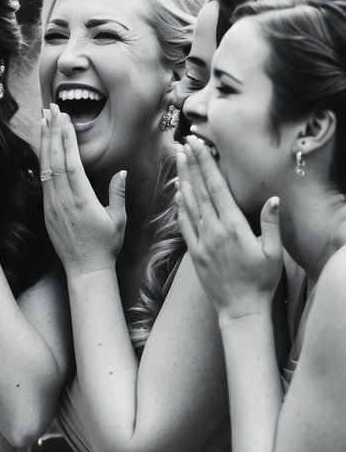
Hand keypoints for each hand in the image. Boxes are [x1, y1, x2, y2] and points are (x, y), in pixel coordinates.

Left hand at [40, 104, 125, 279]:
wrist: (85, 269)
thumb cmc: (106, 245)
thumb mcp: (118, 220)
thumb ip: (117, 194)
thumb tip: (121, 172)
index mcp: (82, 200)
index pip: (71, 162)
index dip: (67, 138)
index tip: (64, 118)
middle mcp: (63, 200)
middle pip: (55, 159)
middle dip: (53, 131)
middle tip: (51, 109)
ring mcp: (52, 204)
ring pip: (46, 167)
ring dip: (45, 142)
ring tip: (43, 120)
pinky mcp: (46, 210)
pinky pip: (43, 180)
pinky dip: (43, 160)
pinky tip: (43, 147)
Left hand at [177, 137, 282, 320]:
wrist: (241, 309)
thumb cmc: (261, 281)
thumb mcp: (274, 253)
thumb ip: (271, 224)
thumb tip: (274, 198)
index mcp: (234, 226)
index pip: (216, 187)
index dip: (206, 164)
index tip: (198, 145)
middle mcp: (214, 230)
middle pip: (199, 189)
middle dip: (191, 164)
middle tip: (184, 143)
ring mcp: (201, 240)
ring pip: (188, 203)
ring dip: (183, 179)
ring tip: (178, 159)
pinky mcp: (194, 252)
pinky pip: (183, 223)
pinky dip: (179, 205)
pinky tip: (178, 192)